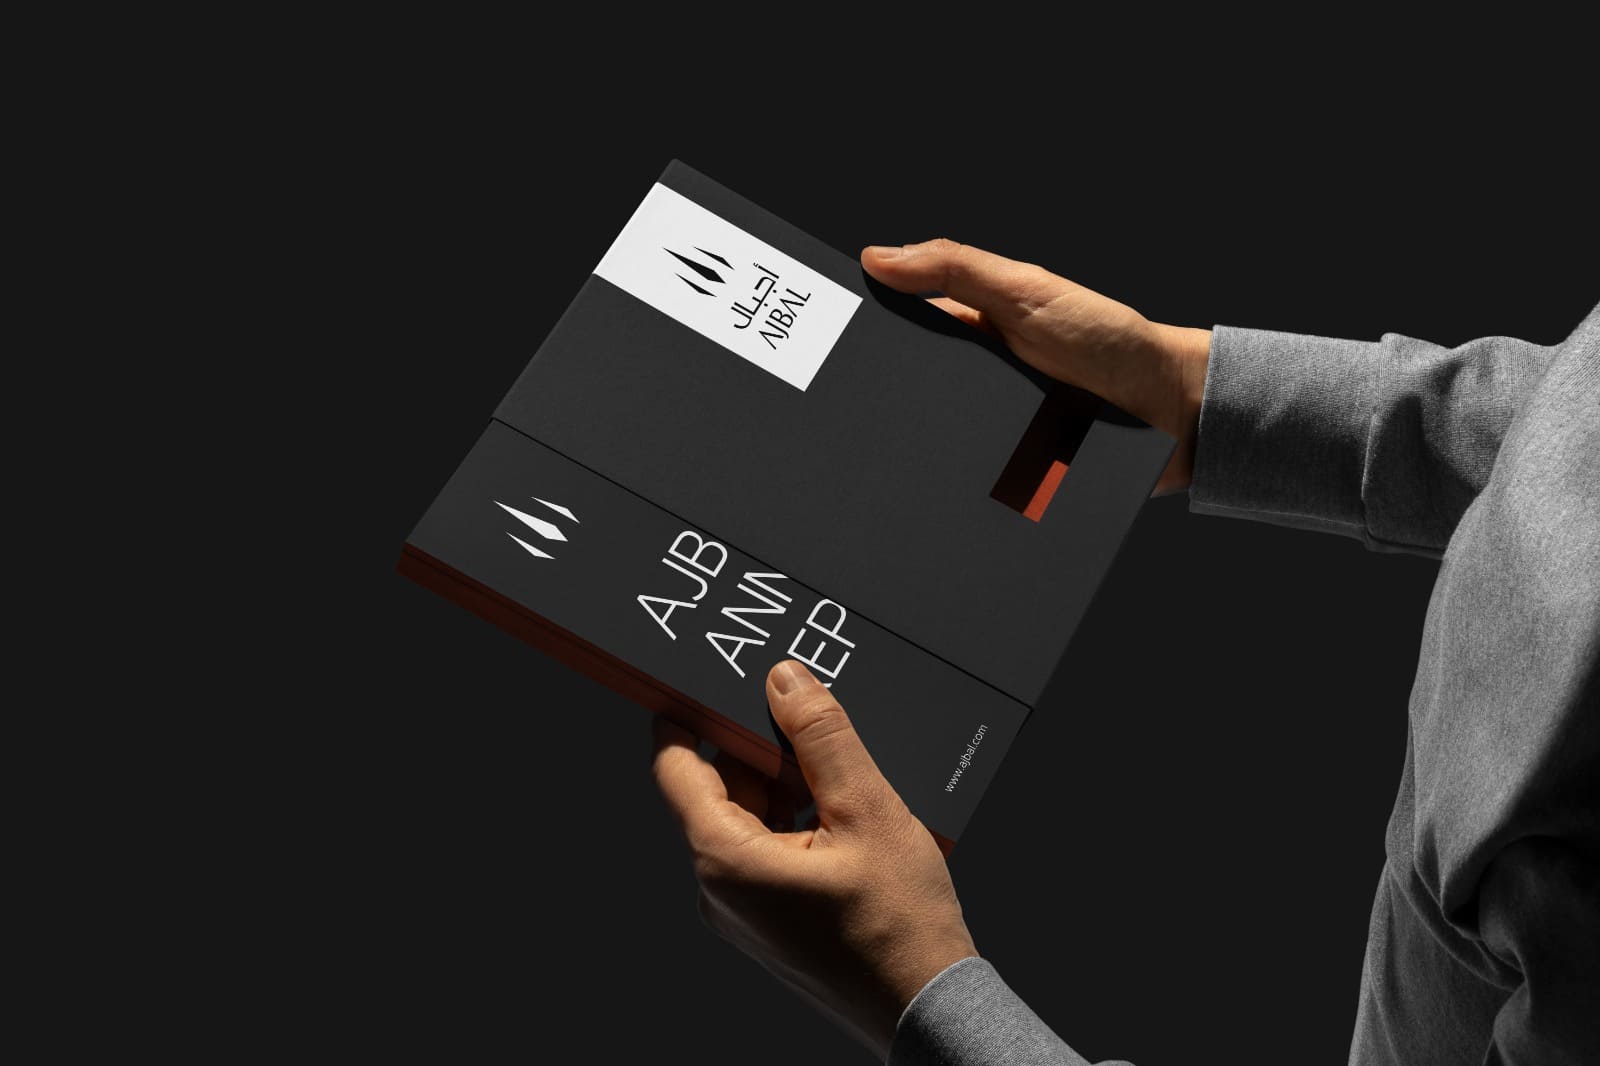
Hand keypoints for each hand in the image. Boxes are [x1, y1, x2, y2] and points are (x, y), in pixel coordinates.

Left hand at [652, 659, 976, 1058]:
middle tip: (807, 718)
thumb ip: (821, 737)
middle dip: (762, 752)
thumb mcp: (867, 810)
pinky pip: (765, 853)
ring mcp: (742, 913)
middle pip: (720, 792)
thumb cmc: (900, 926)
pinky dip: (796, 823)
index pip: (675, 768)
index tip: (704, 683)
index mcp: (725, 861)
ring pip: (748, 821)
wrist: (928, 1007)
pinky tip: (843, 817)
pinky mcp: (768, 924)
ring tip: (841, 777)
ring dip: (787, 789)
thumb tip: (785, 680)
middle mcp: (719, 891)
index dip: (688, 718)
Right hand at [861, 239, 1210, 494]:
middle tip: (855, 411)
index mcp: (970, 332)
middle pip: (908, 397)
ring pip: (931, 446)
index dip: (866, 335)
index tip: (827, 342)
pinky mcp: (1007, 475)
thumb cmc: (1111, 343)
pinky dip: (951, 489)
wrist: (1173, 414)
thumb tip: (878, 256)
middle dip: (885, 406)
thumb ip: (958, 269)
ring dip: (917, 451)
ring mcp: (989, 430)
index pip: (902, 332)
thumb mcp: (1029, 293)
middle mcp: (973, 383)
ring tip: (892, 456)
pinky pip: (965, 486)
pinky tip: (934, 492)